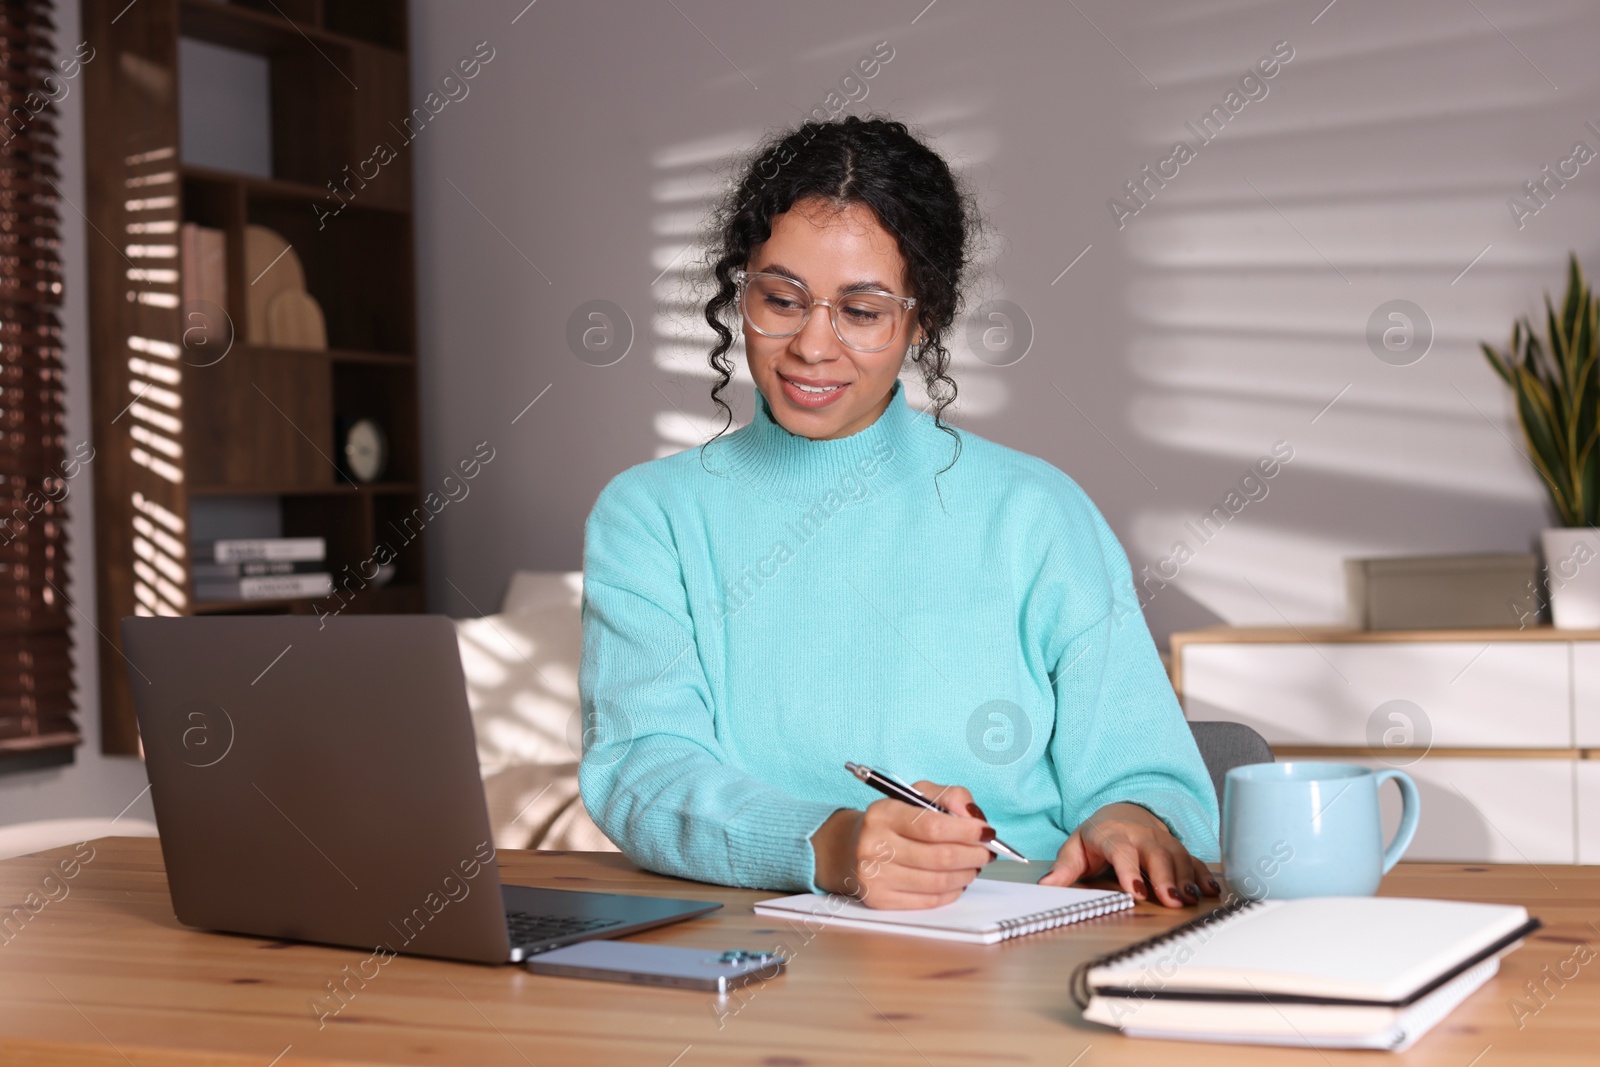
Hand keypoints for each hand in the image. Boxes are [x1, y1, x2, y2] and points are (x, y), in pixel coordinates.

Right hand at [810, 781, 993, 908]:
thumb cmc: (892, 821)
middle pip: (940, 856)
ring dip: (967, 874)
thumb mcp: (916, 796)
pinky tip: (957, 880)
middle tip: (986, 851)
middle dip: (973, 854)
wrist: (849, 848)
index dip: (966, 831)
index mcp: (883, 814)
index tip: (986, 831)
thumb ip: (949, 797)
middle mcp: (873, 845)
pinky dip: (952, 891)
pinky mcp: (879, 900)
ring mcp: (874, 876)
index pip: (933, 825)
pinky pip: (929, 900)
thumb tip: (974, 816)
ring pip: (938, 882)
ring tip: (974, 865)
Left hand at [1037, 802, 1219, 907]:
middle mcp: (1142, 836)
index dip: (1130, 872)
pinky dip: (1204, 875)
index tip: (1136, 891)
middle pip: (1156, 855)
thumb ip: (1063, 868)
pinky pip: (1194, 860)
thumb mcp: (1075, 848)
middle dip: (1165, 878)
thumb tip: (1045, 886)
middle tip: (1173, 901)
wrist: (1122, 812)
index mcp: (1114, 835)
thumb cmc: (1097, 836)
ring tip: (1191, 901)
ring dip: (1187, 880)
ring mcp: (1163, 841)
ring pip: (1178, 858)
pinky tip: (1211, 891)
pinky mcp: (1177, 849)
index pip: (1122, 852)